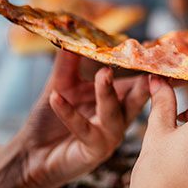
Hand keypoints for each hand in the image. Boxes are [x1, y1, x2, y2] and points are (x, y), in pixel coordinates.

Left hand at [14, 50, 149, 187]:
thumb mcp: (60, 86)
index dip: (148, 68)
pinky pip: (84, 129)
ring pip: (114, 114)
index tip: (156, 51)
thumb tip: (71, 32)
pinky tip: (56, 98)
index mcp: (116, 101)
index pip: (138, 82)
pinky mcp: (94, 152)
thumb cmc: (49, 122)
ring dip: (108, 93)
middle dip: (145, 82)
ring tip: (104, 74)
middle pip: (138, 98)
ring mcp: (109, 136)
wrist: (31, 155)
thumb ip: (69, 63)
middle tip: (148, 64)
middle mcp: (118, 118)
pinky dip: (70, 113)